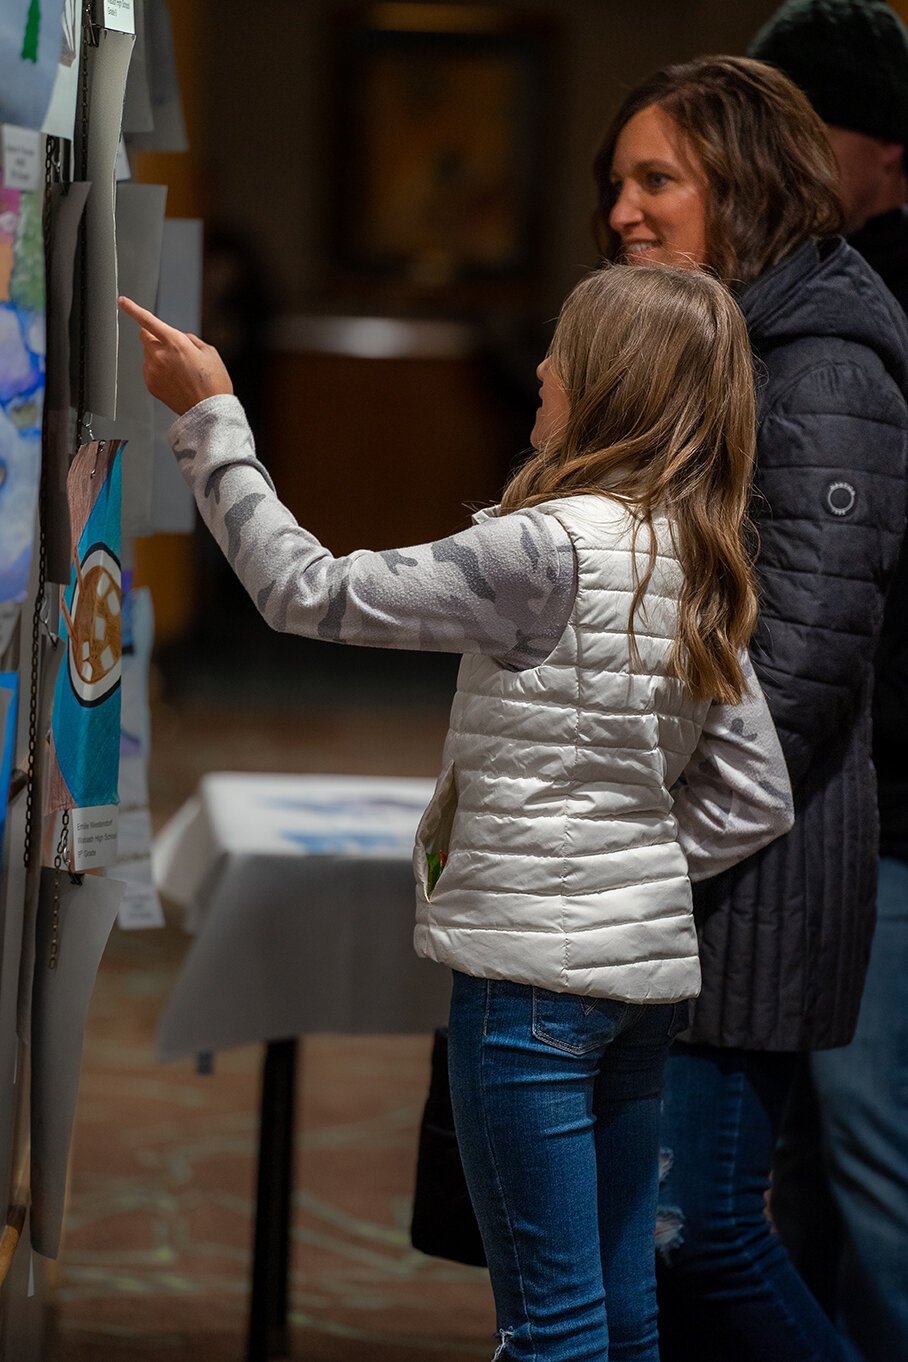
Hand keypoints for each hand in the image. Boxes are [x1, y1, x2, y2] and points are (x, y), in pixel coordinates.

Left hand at [118, 295, 233, 415]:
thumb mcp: (210, 353)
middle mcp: (160, 355)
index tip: (122, 301)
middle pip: (144, 336)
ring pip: (148, 354)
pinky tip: (175, 380)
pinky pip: (149, 370)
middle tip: (172, 349)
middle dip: (154, 336)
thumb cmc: (213, 384)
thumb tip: (179, 338)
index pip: (148, 320)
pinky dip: (158, 371)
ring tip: (179, 371)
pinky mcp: (150, 384)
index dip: (133, 309)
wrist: (209, 412)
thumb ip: (190, 339)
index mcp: (175, 342)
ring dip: (158, 356)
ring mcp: (153, 371)